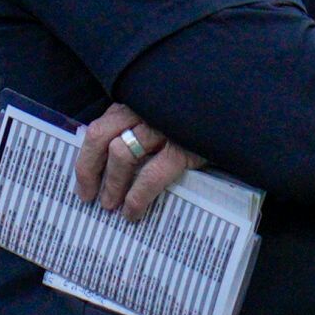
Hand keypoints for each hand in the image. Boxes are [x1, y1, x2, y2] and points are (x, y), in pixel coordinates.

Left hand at [75, 103, 204, 221]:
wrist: (231, 115)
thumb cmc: (192, 119)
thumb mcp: (159, 116)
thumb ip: (135, 128)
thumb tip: (107, 162)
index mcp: (135, 102)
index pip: (98, 128)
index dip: (86, 159)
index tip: (83, 184)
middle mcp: (143, 109)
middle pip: (101, 137)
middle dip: (90, 171)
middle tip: (89, 197)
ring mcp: (162, 126)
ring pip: (121, 154)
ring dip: (112, 185)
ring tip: (111, 205)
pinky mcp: (182, 147)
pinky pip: (151, 175)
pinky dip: (137, 196)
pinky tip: (133, 211)